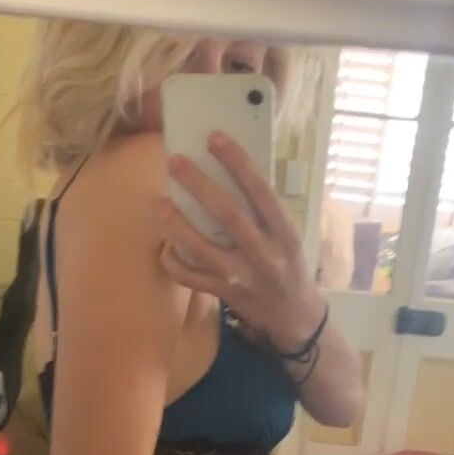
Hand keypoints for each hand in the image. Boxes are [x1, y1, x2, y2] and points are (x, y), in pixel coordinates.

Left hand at [159, 131, 324, 352]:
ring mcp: (241, 277)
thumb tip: (229, 173)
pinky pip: (191, 278)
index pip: (261, 191)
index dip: (238, 163)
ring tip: (159, 201)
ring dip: (177, 223)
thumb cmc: (289, 265)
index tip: (215, 138)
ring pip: (202, 248)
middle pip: (227, 214)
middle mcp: (264, 254)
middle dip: (199, 185)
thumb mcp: (288, 236)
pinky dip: (174, 262)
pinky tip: (164, 246)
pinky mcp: (224, 294)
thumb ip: (264, 211)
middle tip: (176, 161)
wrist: (294, 316)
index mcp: (284, 233)